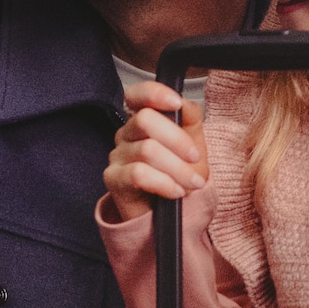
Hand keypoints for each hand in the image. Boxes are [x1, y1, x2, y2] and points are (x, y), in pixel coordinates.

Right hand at [104, 80, 207, 223]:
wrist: (170, 214)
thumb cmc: (179, 176)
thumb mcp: (193, 144)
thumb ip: (190, 119)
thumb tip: (184, 103)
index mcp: (143, 119)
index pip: (137, 94)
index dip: (154, 93)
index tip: (176, 104)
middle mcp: (126, 133)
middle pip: (145, 120)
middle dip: (178, 140)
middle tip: (195, 159)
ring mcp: (117, 155)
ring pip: (147, 150)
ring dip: (177, 168)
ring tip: (192, 183)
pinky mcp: (113, 178)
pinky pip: (139, 174)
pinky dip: (164, 183)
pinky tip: (176, 191)